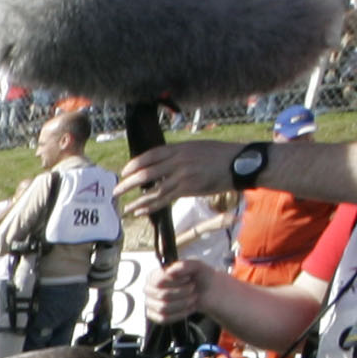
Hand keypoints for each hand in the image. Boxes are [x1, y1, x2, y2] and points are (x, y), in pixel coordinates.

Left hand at [118, 140, 237, 214]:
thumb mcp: (197, 147)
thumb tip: (162, 164)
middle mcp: (178, 161)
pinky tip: (140, 210)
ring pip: (153, 190)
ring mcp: (183, 176)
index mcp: (179, 148)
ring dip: (137, 200)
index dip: (135, 164)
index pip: (150, 155)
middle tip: (116, 191)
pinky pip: (165, 199)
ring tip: (125, 206)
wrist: (240, 163)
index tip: (124, 171)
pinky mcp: (189, 189)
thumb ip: (179, 154)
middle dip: (127, 183)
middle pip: (146, 173)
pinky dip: (151, 206)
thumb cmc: (220, 154)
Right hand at [146, 258, 214, 321]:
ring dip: (183, 303)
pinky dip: (180, 314)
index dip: (175, 281)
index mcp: (155, 275)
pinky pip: (164, 318)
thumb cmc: (200, 277)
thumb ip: (184, 265)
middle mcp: (149, 289)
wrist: (209, 292)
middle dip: (182, 292)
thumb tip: (170, 271)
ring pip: (163, 307)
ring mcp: (151, 304)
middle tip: (193, 288)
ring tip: (193, 298)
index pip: (158, 281)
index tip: (188, 278)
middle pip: (161, 295)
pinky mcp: (156, 316)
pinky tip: (189, 308)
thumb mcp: (196, 266)